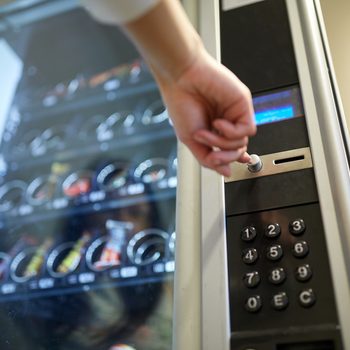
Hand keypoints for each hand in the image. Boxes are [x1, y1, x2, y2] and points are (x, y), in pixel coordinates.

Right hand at [155, 46, 255, 176]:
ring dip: (221, 142)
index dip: (231, 159)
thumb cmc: (181, 104)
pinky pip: (246, 129)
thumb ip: (207, 159)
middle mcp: (226, 122)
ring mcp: (235, 114)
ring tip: (206, 131)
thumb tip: (225, 172)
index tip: (231, 167)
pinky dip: (231, 131)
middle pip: (237, 151)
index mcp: (214, 129)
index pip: (229, 149)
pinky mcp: (242, 104)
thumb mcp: (190, 140)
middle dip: (223, 156)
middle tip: (210, 151)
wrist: (181, 79)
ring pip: (242, 143)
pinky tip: (218, 123)